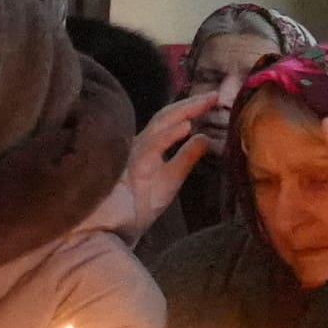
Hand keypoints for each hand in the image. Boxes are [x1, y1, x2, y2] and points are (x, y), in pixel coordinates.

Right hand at [91, 81, 234, 239]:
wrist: (111, 232)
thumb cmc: (135, 208)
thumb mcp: (171, 179)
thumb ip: (186, 158)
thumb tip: (205, 137)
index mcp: (147, 147)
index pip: (169, 120)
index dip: (191, 107)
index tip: (215, 99)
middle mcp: (138, 145)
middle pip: (165, 116)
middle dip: (191, 103)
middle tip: (217, 94)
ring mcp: (132, 154)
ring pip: (158, 126)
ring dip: (183, 112)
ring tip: (206, 103)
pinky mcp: (129, 168)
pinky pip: (150, 147)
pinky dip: (169, 135)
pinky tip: (186, 126)